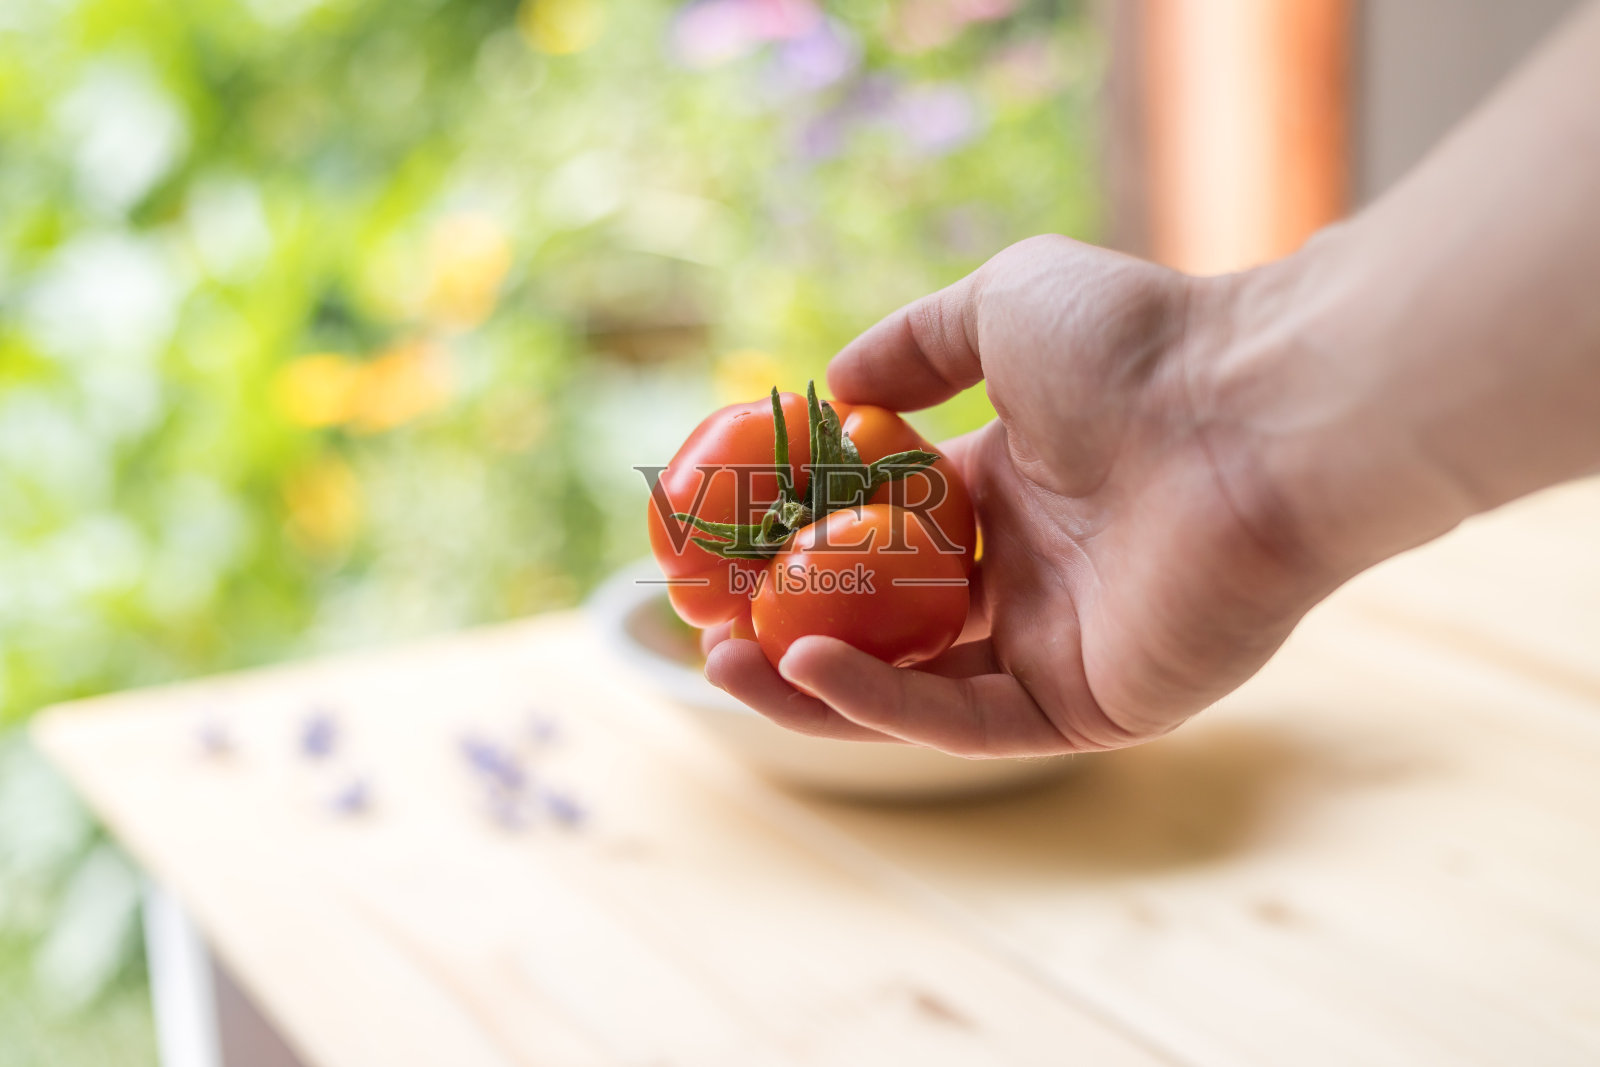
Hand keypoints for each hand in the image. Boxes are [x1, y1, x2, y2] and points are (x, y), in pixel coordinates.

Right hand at [704, 235, 1342, 755]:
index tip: (720, 545)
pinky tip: (804, 667)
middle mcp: (1027, 577)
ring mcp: (1054, 649)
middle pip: (880, 624)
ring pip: (907, 688)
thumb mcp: (1000, 305)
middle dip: (784, 629)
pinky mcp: (1085, 708)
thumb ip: (913, 342)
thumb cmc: (1141, 347)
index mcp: (1009, 491)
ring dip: (808, 684)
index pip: (879, 536)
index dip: (796, 545)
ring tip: (719, 663)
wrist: (1260, 413)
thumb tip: (834, 389)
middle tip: (701, 625)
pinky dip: (878, 702)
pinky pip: (961, 720)